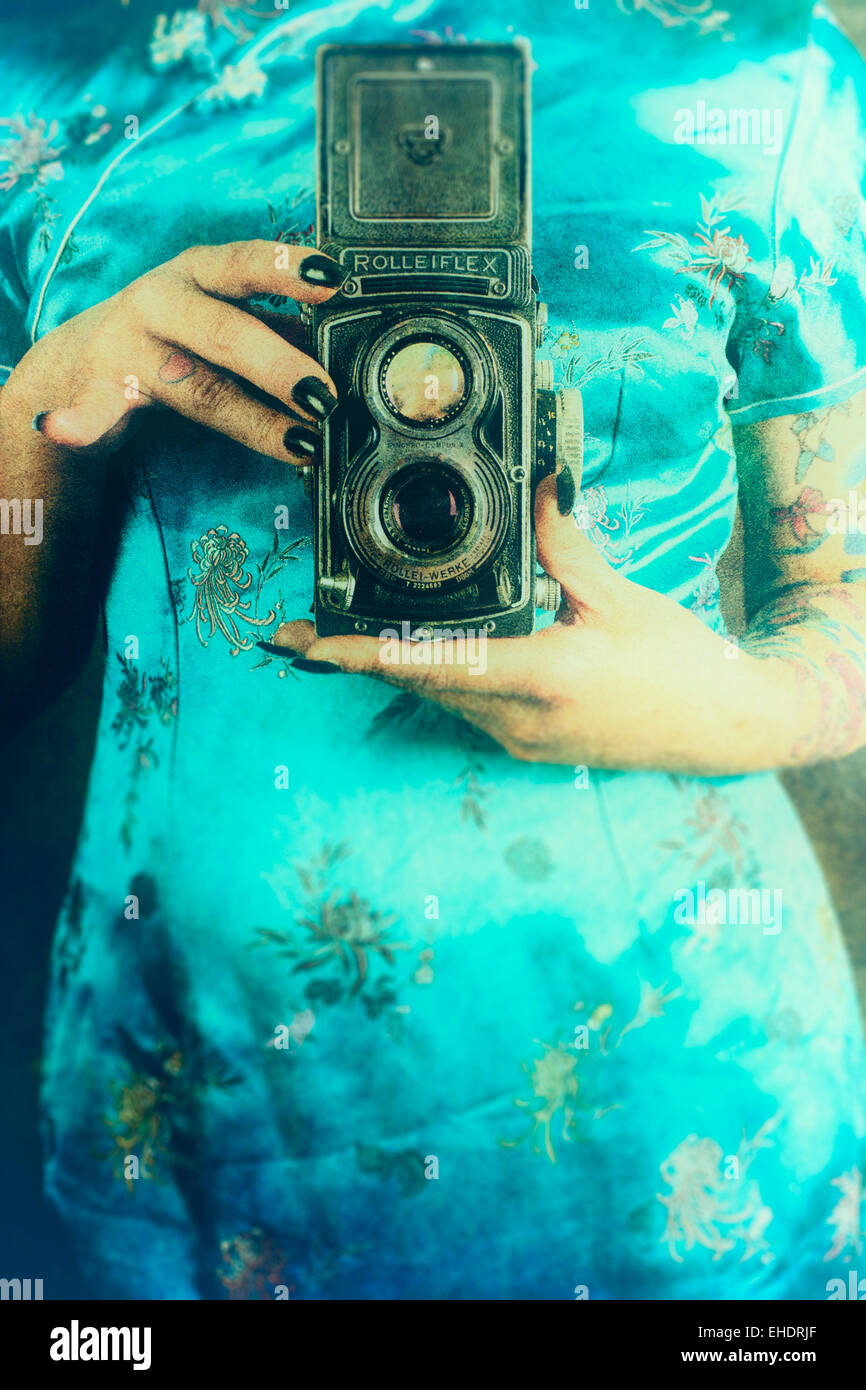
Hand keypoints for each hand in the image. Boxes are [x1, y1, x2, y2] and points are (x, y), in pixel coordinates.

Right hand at [2, 240, 344, 461]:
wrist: (82, 361)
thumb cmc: (180, 338)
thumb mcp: (228, 318)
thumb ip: (282, 331)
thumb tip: (354, 354)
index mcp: (200, 273)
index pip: (247, 262)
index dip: (288, 268)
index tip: (332, 277)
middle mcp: (163, 300)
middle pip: (226, 330)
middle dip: (280, 364)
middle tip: (327, 396)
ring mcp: (129, 344)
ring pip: (194, 385)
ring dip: (251, 419)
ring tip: (301, 446)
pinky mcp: (98, 388)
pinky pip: (93, 408)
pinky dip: (79, 421)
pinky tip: (64, 428)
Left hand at [268, 472, 760, 771]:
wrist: (727, 728)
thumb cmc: (679, 662)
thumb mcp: (618, 595)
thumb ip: (562, 545)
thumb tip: (535, 486)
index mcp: (544, 678)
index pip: (432, 664)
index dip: (364, 655)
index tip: (308, 647)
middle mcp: (521, 720)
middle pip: (420, 684)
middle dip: (361, 657)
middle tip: (298, 633)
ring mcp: (524, 742)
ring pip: (439, 700)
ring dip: (397, 669)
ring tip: (343, 638)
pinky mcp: (531, 749)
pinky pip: (467, 710)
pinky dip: (438, 680)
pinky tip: (427, 653)